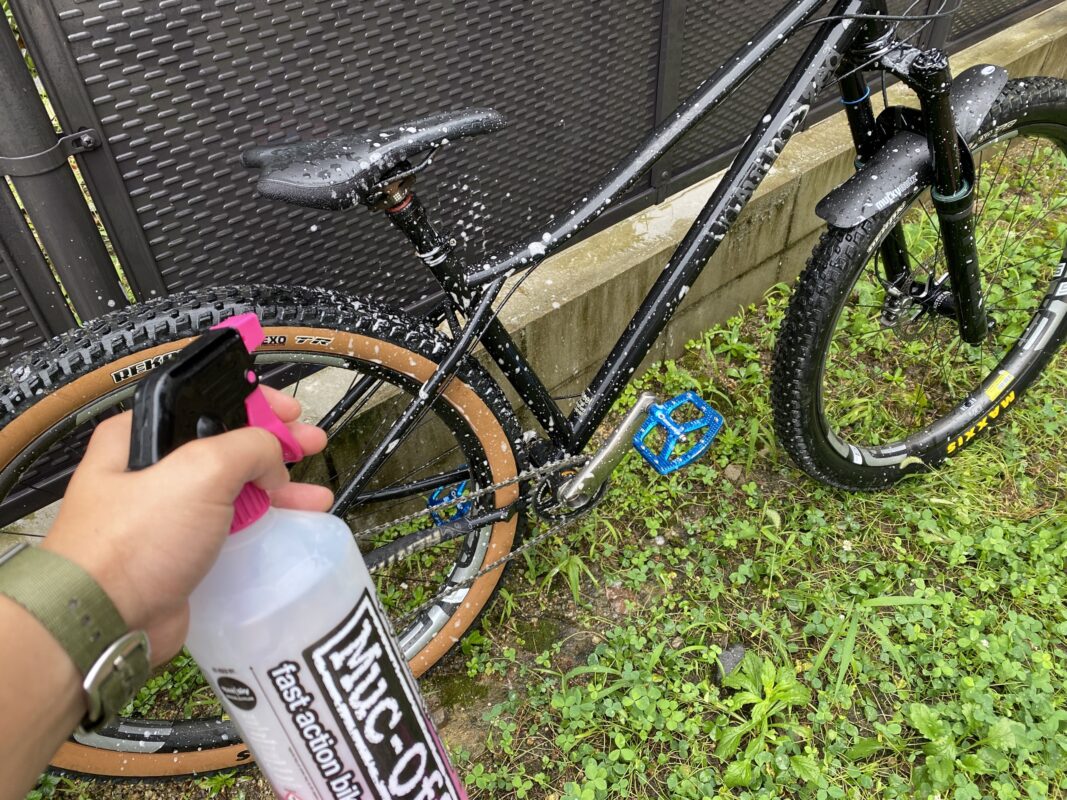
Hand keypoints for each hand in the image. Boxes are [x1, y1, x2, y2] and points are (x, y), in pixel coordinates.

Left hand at [41, 387, 329, 664]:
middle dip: (274, 444)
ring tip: (315, 493)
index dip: (253, 402)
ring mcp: (167, 514)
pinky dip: (266, 524)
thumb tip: (273, 463)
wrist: (104, 621)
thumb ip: (250, 447)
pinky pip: (232, 528)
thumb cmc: (133, 541)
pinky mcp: (182, 552)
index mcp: (140, 436)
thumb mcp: (201, 470)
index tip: (288, 410)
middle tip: (310, 443)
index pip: (203, 401)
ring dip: (278, 487)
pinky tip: (296, 524)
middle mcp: (151, 471)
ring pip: (234, 488)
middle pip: (226, 445)